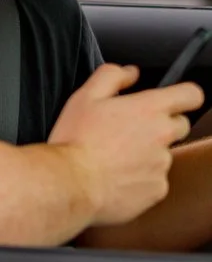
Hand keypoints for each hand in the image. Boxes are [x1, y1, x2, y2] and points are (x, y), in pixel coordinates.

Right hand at [49, 63, 201, 226]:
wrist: (70, 184)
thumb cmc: (75, 140)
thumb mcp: (84, 97)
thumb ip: (111, 76)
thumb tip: (130, 73)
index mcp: (149, 109)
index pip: (190, 95)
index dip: (184, 96)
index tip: (173, 101)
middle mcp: (163, 135)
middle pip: (180, 125)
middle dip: (161, 126)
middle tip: (129, 132)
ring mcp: (162, 164)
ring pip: (164, 154)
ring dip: (146, 154)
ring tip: (114, 159)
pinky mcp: (158, 189)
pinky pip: (154, 180)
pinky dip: (140, 178)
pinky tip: (116, 177)